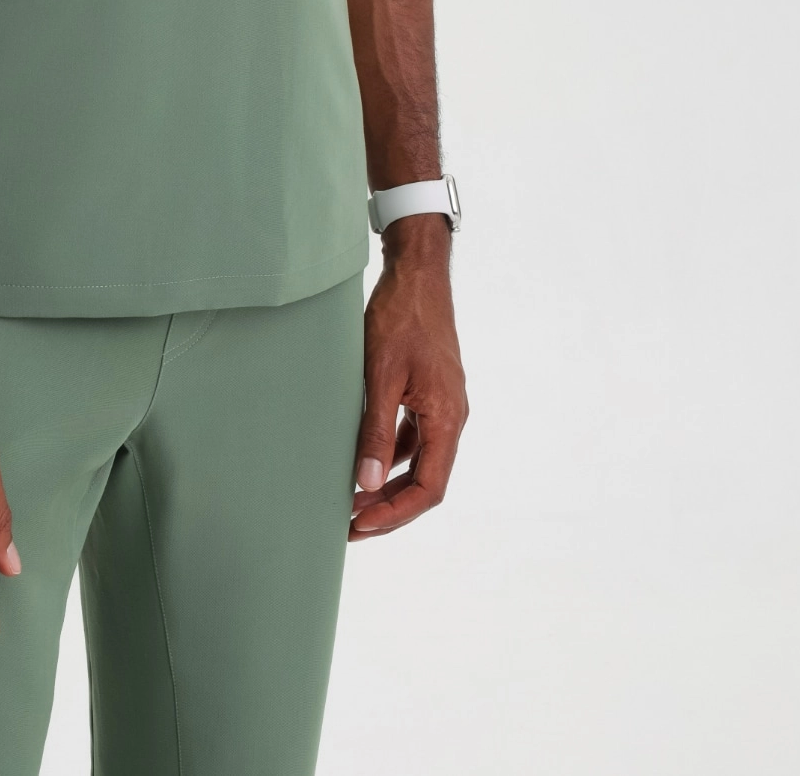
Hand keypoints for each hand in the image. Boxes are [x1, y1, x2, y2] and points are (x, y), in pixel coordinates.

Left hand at [350, 217, 467, 539]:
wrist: (417, 272)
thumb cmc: (401, 317)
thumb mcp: (380, 373)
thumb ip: (375, 429)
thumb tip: (364, 483)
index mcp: (447, 418)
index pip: (429, 489)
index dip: (395, 514)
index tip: (359, 526)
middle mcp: (451, 417)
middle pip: (425, 482)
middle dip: (388, 508)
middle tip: (348, 525)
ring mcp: (441, 405)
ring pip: (418, 462)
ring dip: (387, 484)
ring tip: (350, 501)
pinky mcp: (429, 392)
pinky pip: (412, 437)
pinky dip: (389, 454)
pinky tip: (362, 460)